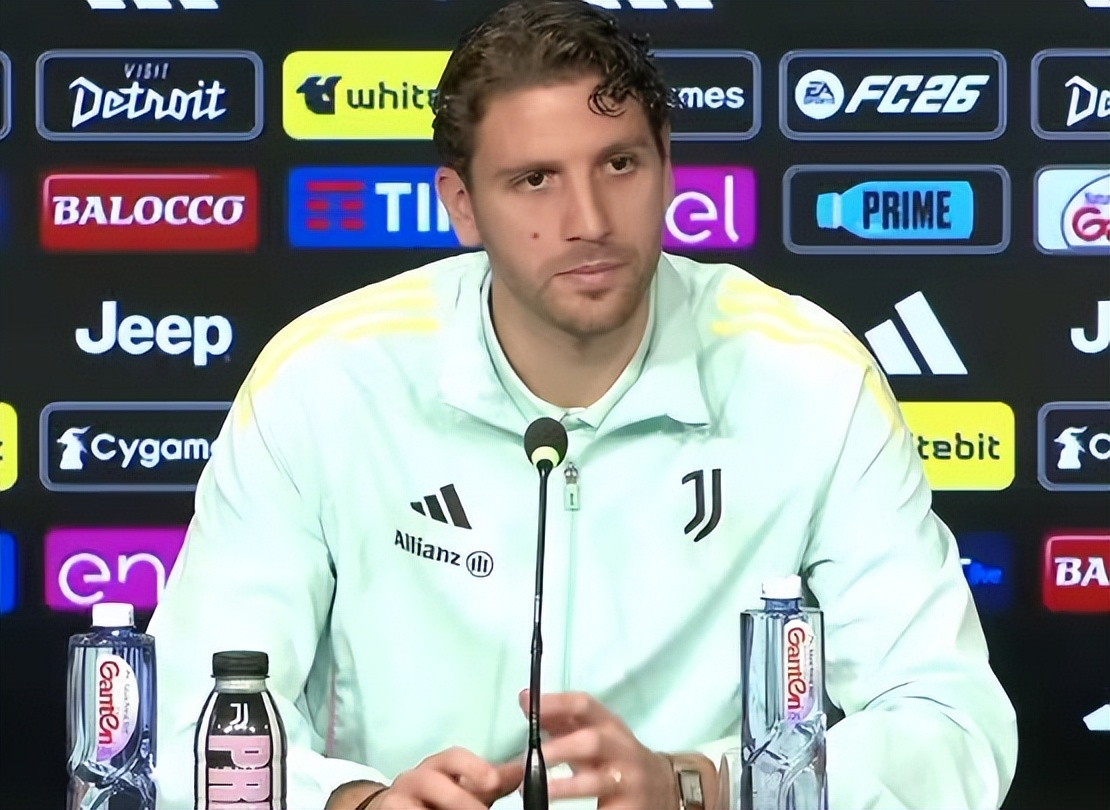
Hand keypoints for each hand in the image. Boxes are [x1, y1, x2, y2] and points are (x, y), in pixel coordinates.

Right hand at [368, 746, 522, 809]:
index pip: (453, 757)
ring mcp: (397, 798)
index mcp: (438, 766)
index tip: (493, 782)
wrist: (395, 806)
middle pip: (434, 783)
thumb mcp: (466, 787)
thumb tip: (522, 770)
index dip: (473, 767)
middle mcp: (415, 777)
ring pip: (416, 805)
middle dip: (461, 801)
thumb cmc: (438, 798)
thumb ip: (491, 781)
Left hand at [518, 689, 679, 808]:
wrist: (663, 788)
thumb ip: (559, 719)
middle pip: (592, 742)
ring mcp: (627, 780)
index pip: (585, 705)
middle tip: (528, 760)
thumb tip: (525, 699)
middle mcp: (621, 749)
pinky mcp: (629, 808)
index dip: (557, 703)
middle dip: (559, 748)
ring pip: (597, 781)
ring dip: (565, 786)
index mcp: (609, 725)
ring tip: (539, 792)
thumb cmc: (614, 758)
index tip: (529, 705)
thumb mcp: (592, 734)